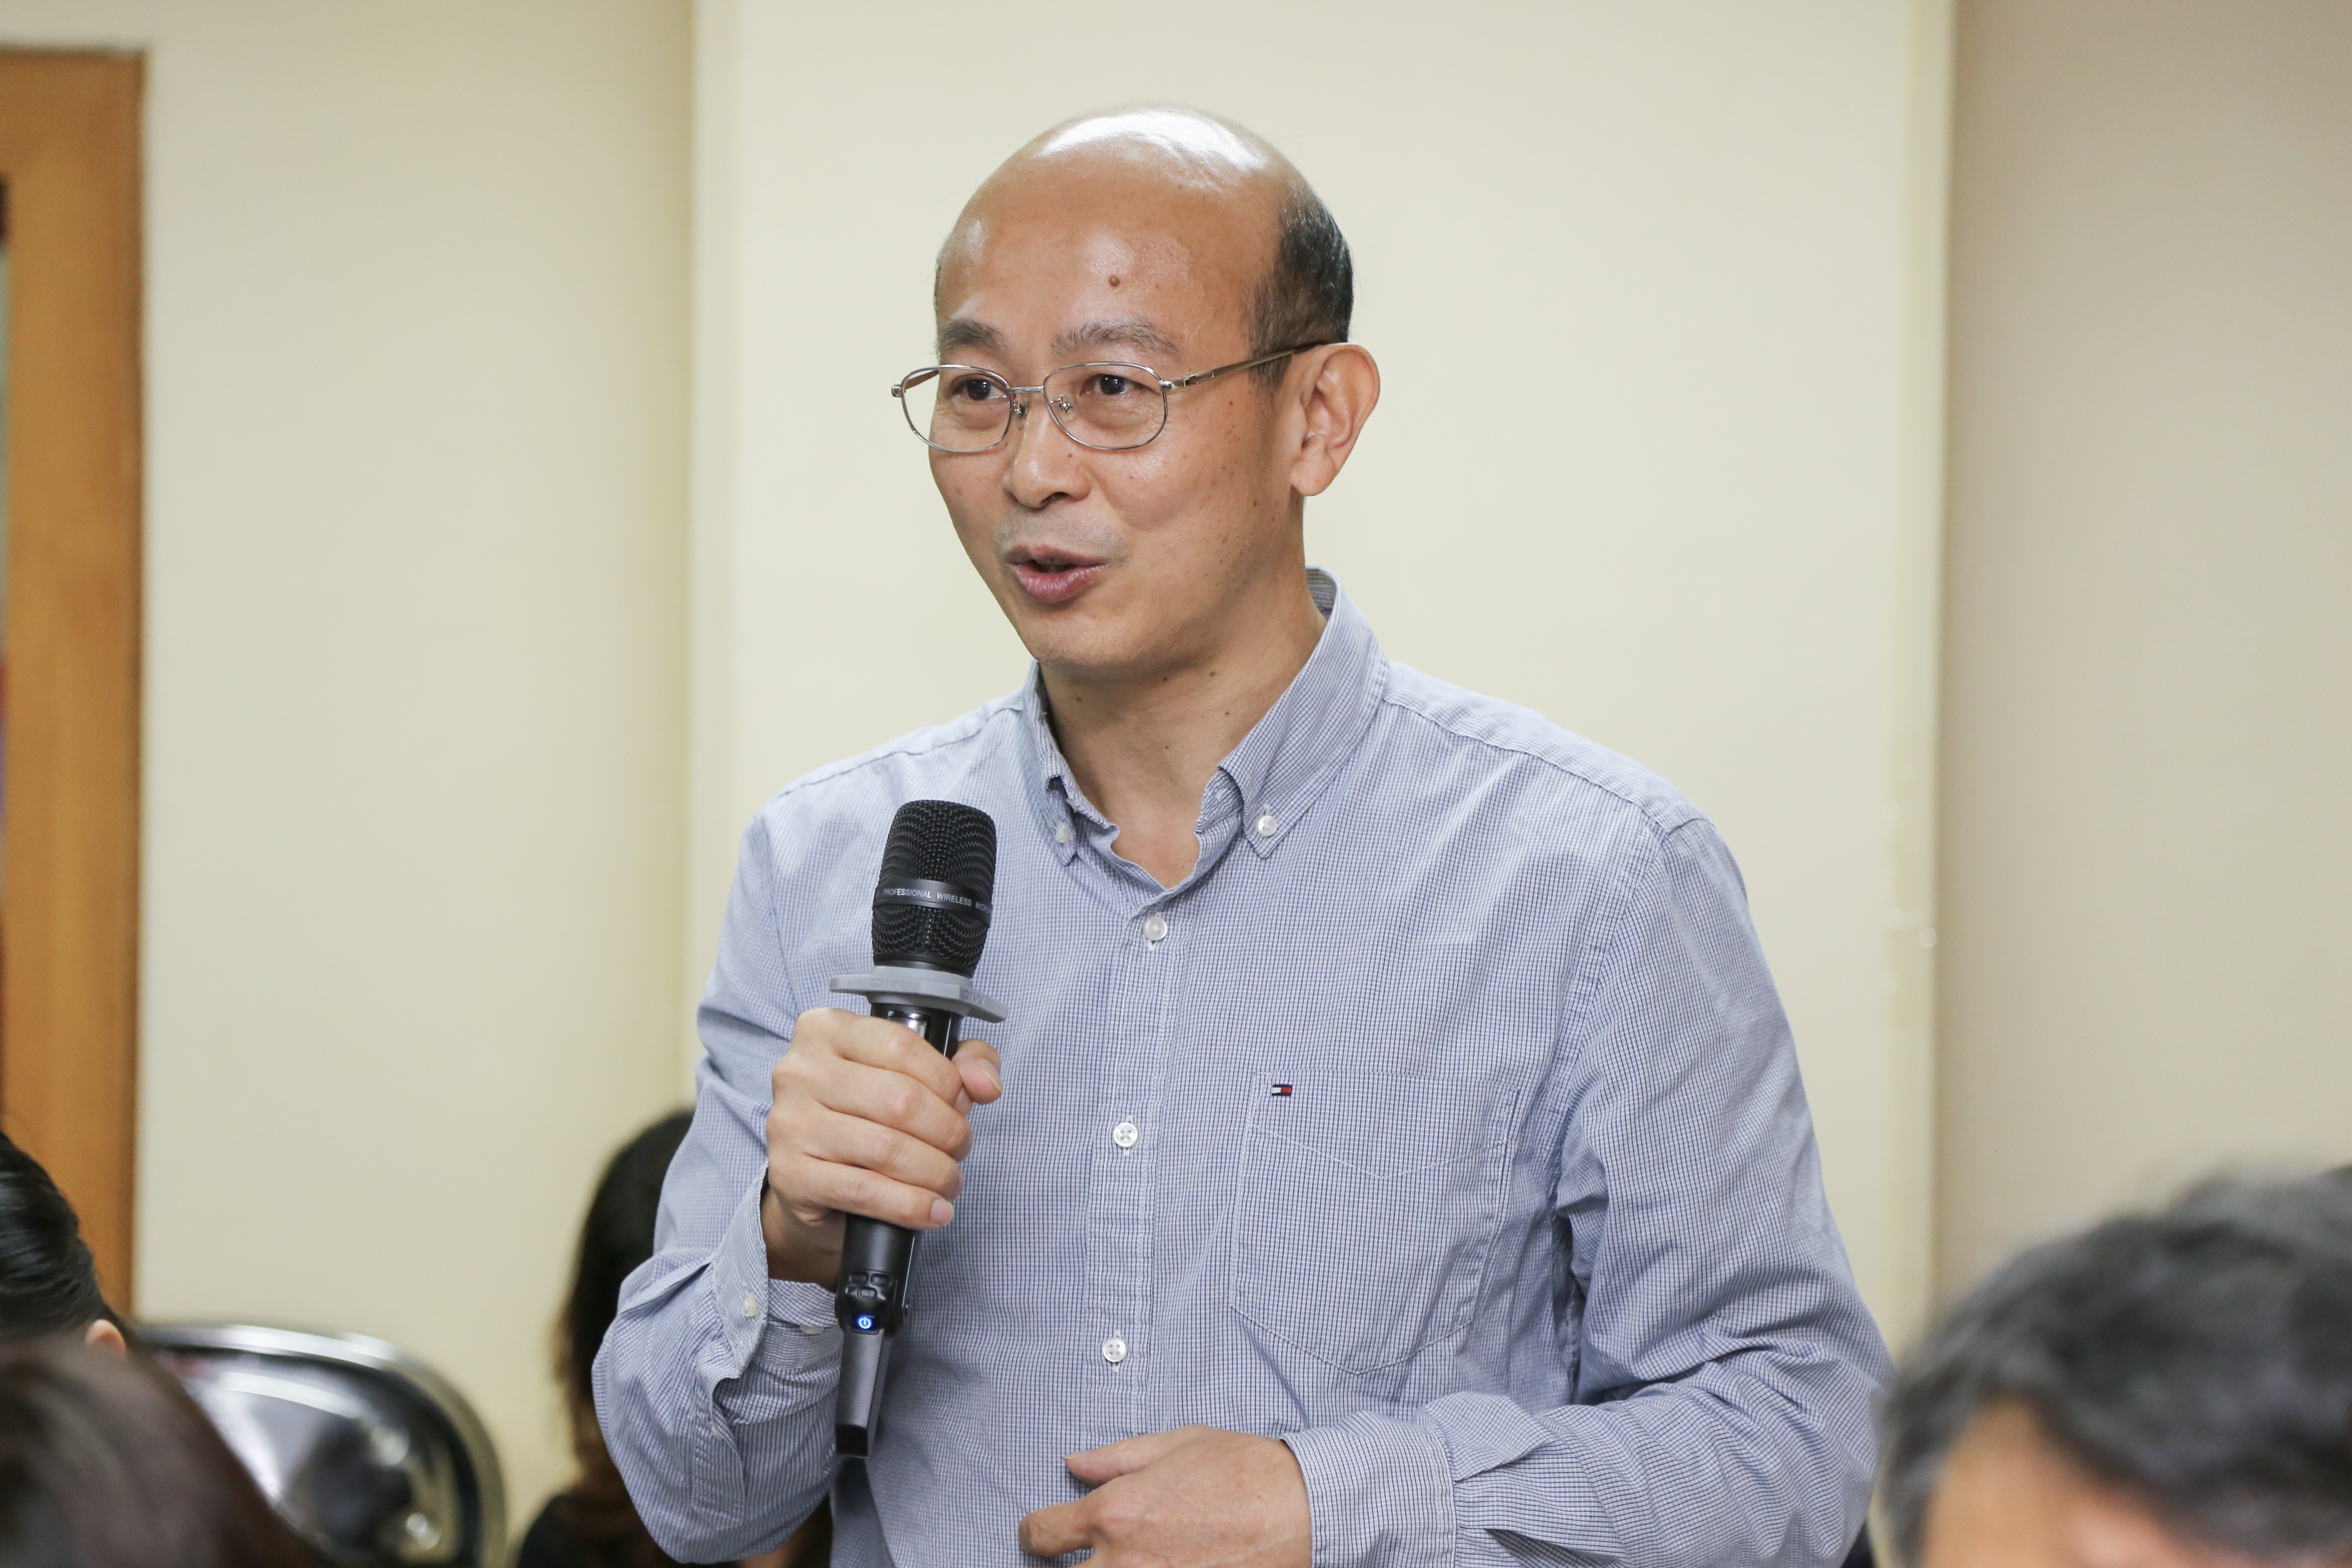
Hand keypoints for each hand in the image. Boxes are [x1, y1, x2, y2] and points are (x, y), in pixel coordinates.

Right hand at [760, 1008, 1002, 1283]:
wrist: (810, 1180)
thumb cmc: (866, 1116)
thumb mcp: (916, 1073)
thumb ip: (964, 1062)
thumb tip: (986, 1084)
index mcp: (827, 1029)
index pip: (903, 1045)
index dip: (947, 1081)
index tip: (963, 1105)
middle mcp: (799, 1071)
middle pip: (900, 1100)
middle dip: (947, 1131)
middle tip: (960, 1149)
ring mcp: (789, 1123)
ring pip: (886, 1149)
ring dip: (935, 1172)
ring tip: (949, 1181)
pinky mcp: (790, 1175)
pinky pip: (865, 1191)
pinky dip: (911, 1205)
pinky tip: (933, 1211)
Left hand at [1019, 1426, 1310, 1566]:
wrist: (1302, 1510)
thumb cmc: (1243, 1470)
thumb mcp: (1176, 1444)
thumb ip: (1116, 1457)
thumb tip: (1073, 1463)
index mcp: (1115, 1511)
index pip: (1044, 1535)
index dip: (1034, 1535)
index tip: (1040, 1537)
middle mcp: (1123, 1561)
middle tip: (1079, 1560)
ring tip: (1117, 1565)